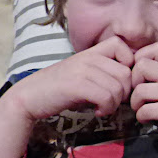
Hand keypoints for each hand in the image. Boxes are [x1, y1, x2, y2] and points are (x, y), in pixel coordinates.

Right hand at [0, 37, 133, 157]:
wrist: (28, 98)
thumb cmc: (59, 90)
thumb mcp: (83, 74)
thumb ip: (103, 72)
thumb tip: (129, 80)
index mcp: (90, 52)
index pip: (121, 45)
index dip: (128, 64)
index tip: (119, 82)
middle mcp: (88, 57)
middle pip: (125, 73)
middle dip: (124, 92)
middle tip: (111, 101)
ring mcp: (82, 70)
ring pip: (118, 88)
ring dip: (114, 104)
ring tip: (102, 108)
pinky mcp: (77, 85)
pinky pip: (106, 97)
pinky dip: (106, 109)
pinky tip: (97, 112)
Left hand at [130, 43, 157, 157]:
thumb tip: (146, 77)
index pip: (153, 48)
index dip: (140, 60)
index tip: (141, 77)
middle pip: (140, 65)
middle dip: (133, 82)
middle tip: (139, 94)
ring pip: (139, 90)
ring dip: (135, 103)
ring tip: (142, 110)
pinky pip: (146, 110)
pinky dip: (142, 117)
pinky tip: (148, 120)